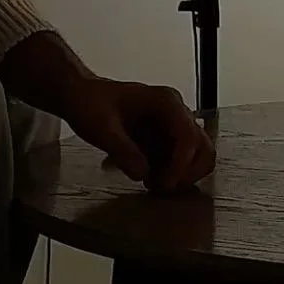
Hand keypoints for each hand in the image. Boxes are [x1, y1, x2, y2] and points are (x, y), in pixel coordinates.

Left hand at [59, 76, 215, 193]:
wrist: (80, 95)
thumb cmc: (90, 103)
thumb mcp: (101, 128)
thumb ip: (123, 150)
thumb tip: (143, 174)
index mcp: (165, 102)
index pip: (188, 135)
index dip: (182, 163)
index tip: (165, 183)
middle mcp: (176, 112)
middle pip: (203, 147)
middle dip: (188, 172)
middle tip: (164, 188)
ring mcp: (172, 126)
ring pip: (198, 156)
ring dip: (183, 176)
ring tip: (155, 185)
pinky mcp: (165, 138)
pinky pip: (181, 161)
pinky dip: (172, 175)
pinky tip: (150, 180)